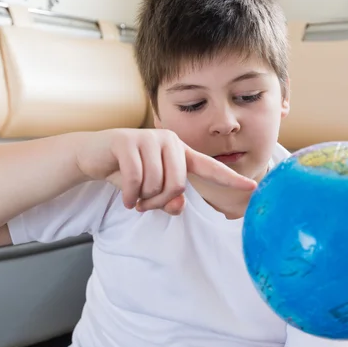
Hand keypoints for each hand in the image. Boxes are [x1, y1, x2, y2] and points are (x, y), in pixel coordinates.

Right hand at [76, 128, 256, 214]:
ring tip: (133, 196)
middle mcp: (169, 141)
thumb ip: (169, 200)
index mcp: (181, 152)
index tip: (254, 187)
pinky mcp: (127, 141)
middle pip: (178, 184)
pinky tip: (124, 197)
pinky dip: (129, 194)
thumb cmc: (127, 172)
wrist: (93, 156)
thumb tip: (176, 207)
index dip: (231, 179)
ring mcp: (148, 138)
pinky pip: (136, 178)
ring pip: (156, 183)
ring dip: (142, 198)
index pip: (210, 167)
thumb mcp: (151, 190)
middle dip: (160, 202)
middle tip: (145, 205)